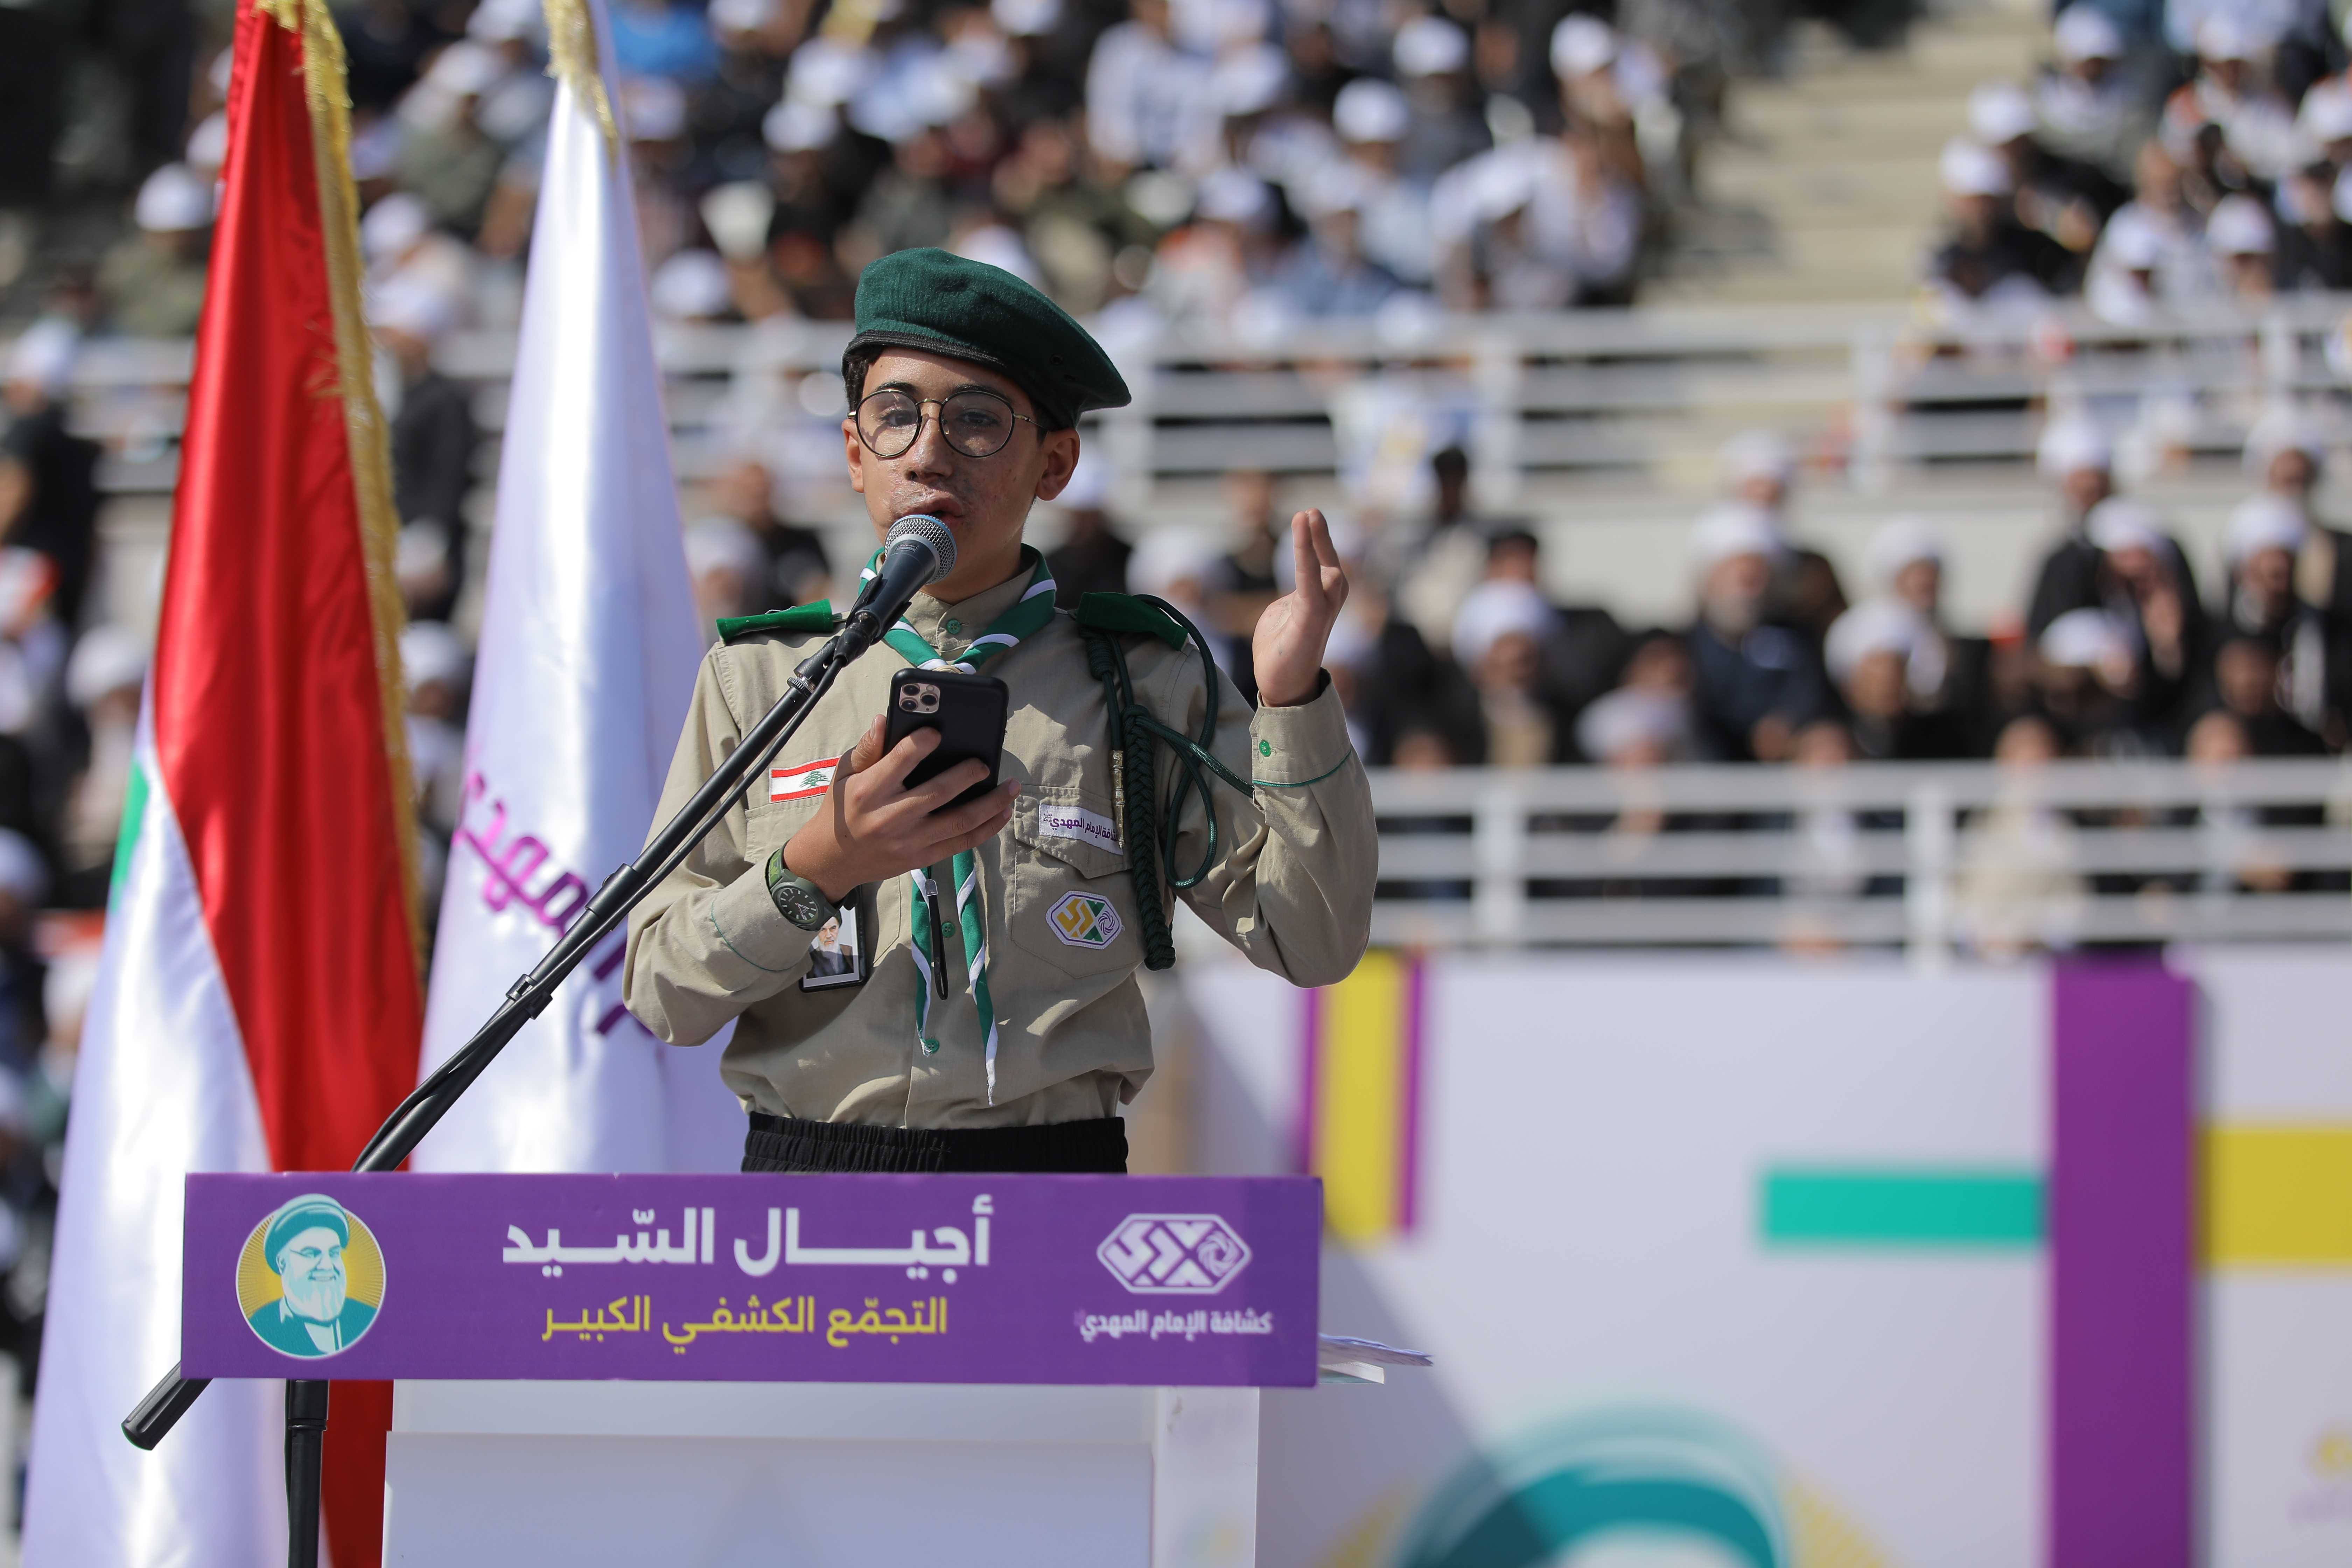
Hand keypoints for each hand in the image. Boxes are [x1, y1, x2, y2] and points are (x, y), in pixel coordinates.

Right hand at [782, 717, 1018, 900]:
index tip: (938, 731)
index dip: (922, 743)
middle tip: (985, 762)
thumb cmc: (842, 808)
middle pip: (939, 792)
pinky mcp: (921, 857)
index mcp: (870, 790)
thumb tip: (886, 719)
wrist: (833, 859)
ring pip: (959, 821)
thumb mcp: (844, 774)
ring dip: (991, 804)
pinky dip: (986, 829)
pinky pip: (961, 844)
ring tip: (1012, 787)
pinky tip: (1002, 814)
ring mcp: (909, 841)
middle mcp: (890, 816)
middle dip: (968, 774)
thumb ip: (868, 748)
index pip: (900, 761)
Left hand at [1251, 509, 1349, 707]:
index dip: (1316, 539)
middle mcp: (1328, 601)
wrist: (1282, 687)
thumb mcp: (1283, 612)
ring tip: (1306, 514)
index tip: (1307, 514)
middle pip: (1327, 561)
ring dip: (1313, 540)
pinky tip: (1301, 536)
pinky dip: (1305, 555)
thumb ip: (1294, 594)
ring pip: (1321, 568)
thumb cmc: (1282, 650)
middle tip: (1309, 511)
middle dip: (1320, 536)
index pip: (1321, 562)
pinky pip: (1308, 580)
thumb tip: (1297, 586)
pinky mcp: (1311, 618)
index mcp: (1320, 598)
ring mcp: (1322, 609)